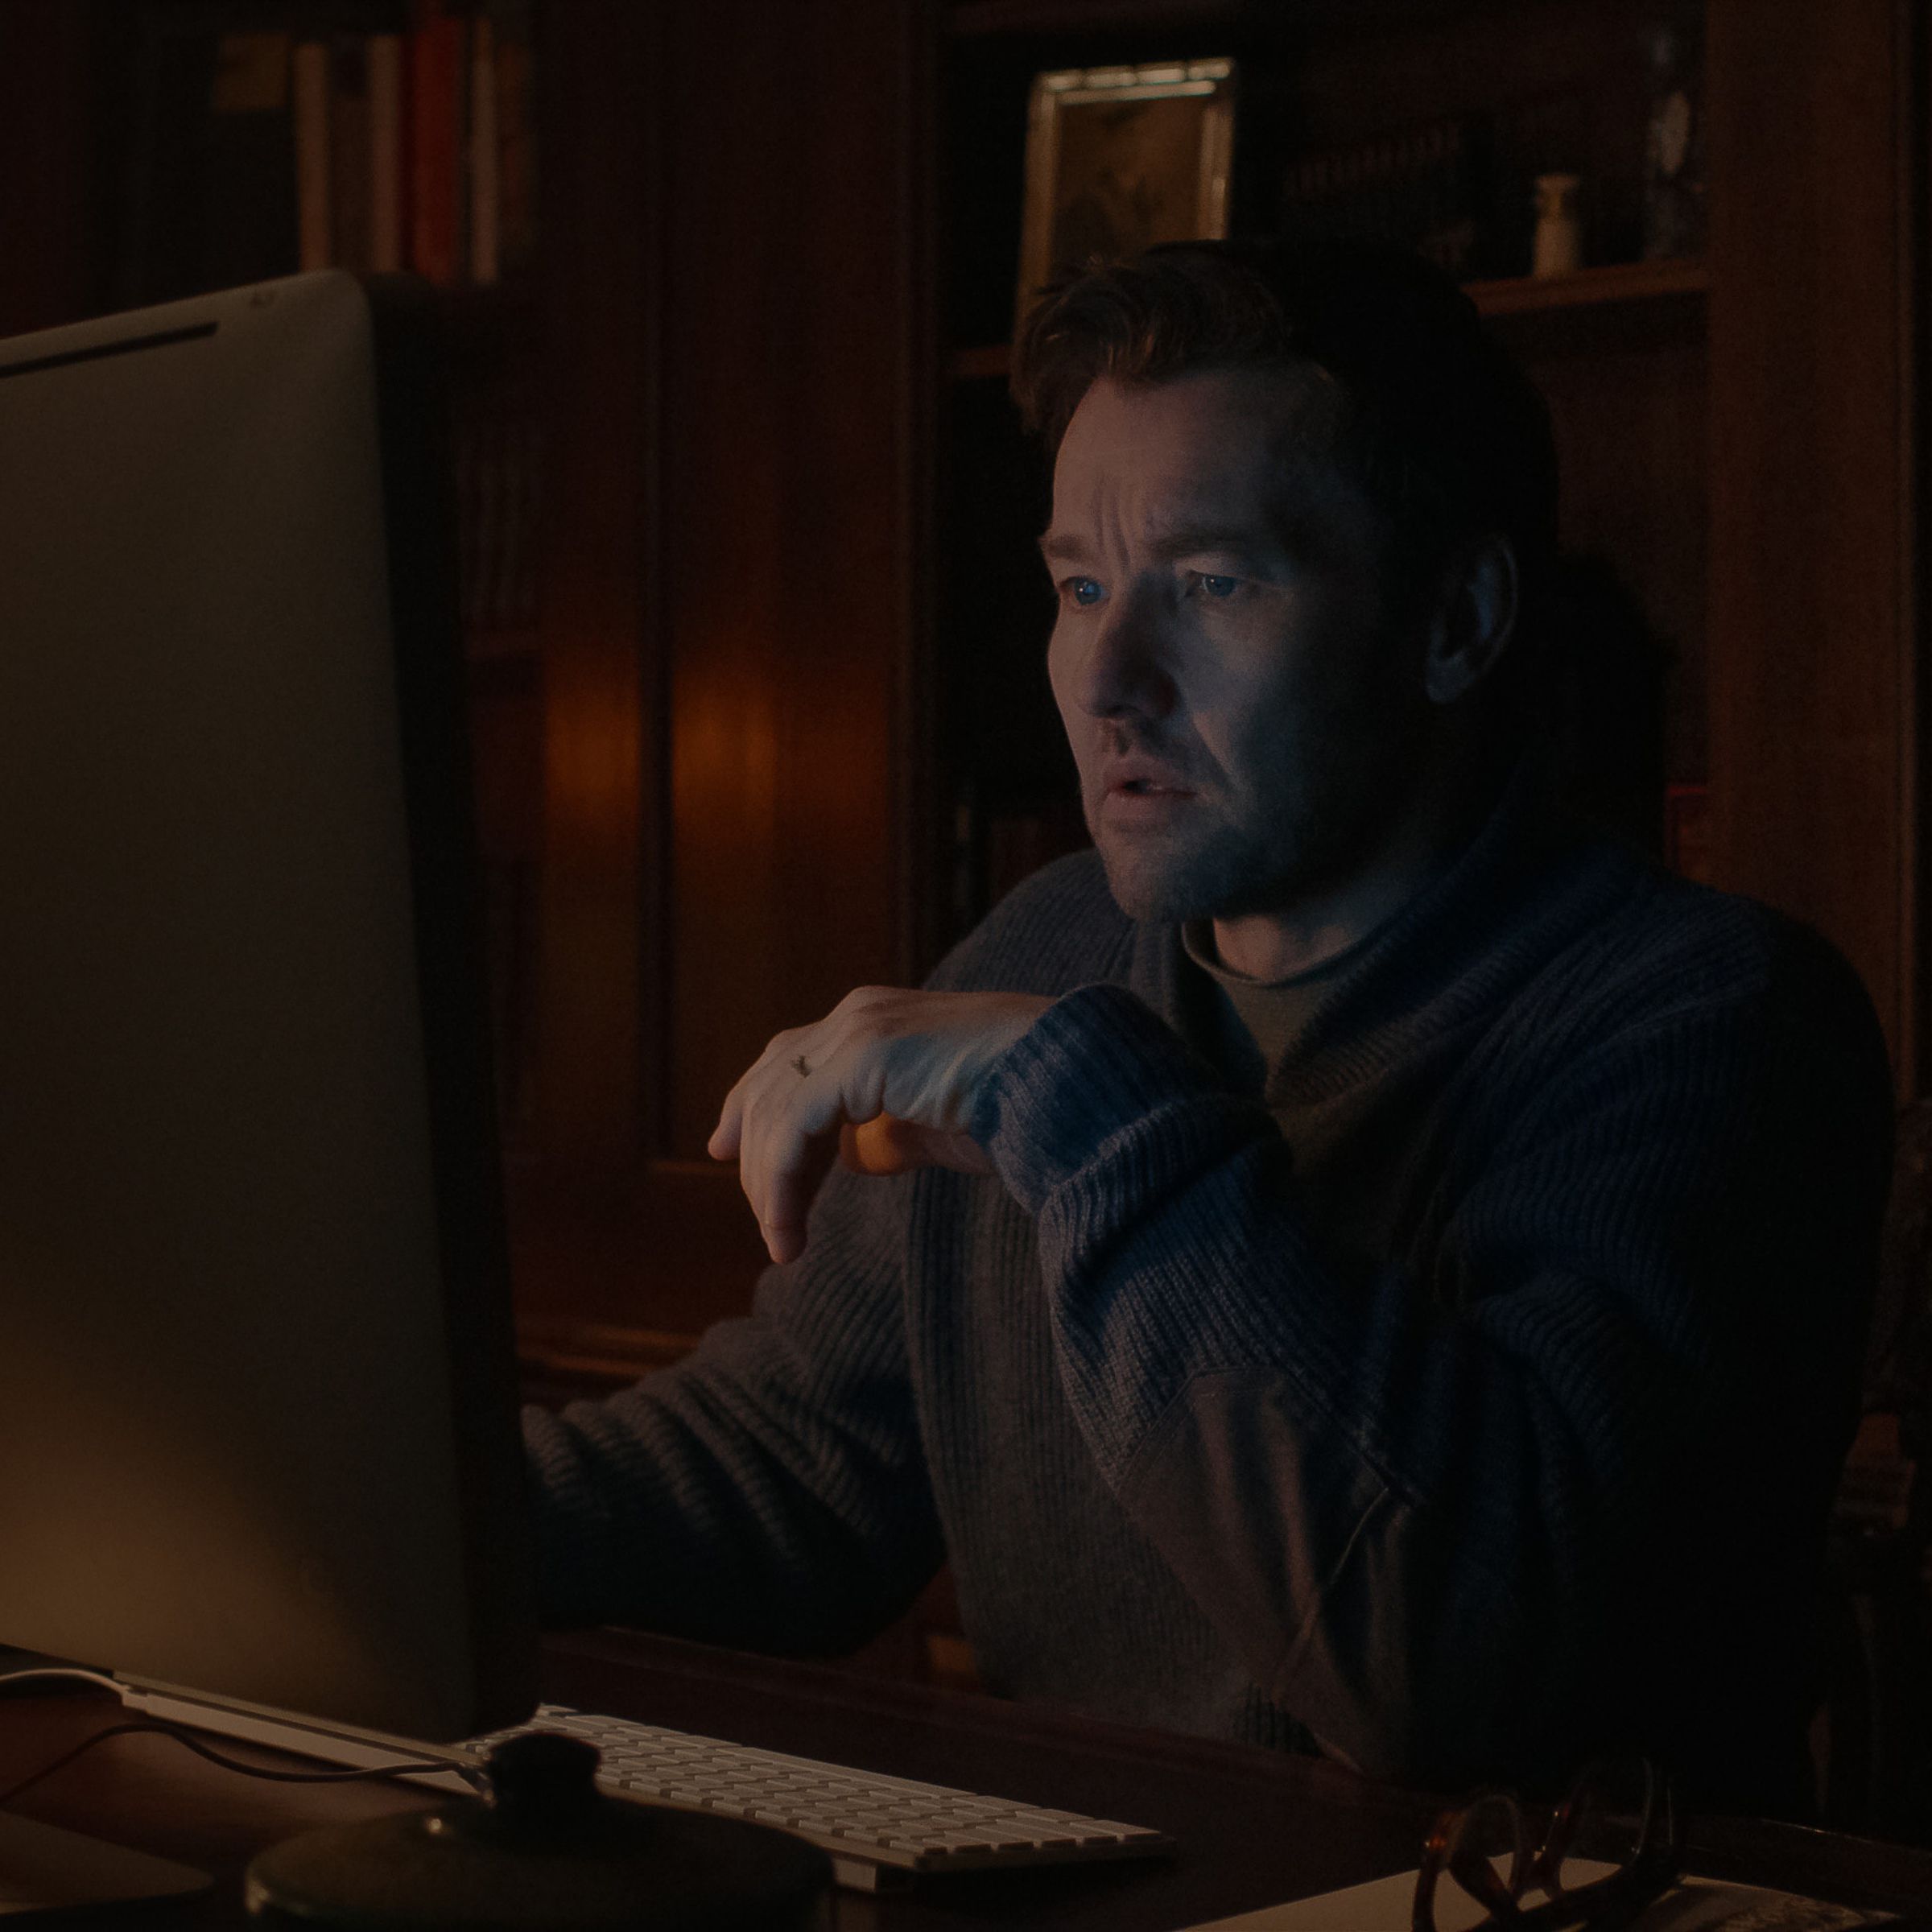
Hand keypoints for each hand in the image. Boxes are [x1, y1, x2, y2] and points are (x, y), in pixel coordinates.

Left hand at [707, 986, 1050, 1263]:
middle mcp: (858, 1014)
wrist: (1062, 1081)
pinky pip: (792, 1130)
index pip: (789, 1057)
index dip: (750, 1102)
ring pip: (774, 1111)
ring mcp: (857, 1029)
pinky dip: (781, 1187)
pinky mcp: (862, 1056)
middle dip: (752, 1152)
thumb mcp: (935, 1122)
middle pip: (771, 1080)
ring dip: (769, 1186)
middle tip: (764, 1221)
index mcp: (876, 1019)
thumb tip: (850, 1155)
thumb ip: (889, 1130)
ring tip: (784, 1245)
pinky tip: (790, 1232)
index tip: (723, 1151)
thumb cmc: (1017, 1104)